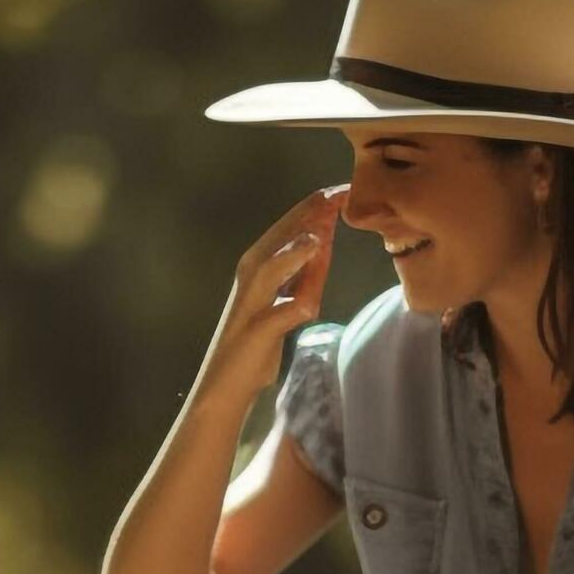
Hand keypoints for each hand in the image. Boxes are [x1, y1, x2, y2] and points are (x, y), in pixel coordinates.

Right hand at [193, 188, 343, 406]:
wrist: (227, 384)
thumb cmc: (259, 341)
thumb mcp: (288, 299)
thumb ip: (305, 273)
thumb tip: (325, 243)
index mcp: (259, 264)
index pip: (289, 227)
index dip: (316, 207)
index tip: (346, 189)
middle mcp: (250, 277)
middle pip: (279, 239)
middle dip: (308, 215)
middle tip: (340, 194)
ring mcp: (250, 305)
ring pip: (270, 270)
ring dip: (293, 252)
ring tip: (320, 235)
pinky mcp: (254, 335)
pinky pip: (273, 318)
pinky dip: (289, 308)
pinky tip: (307, 304)